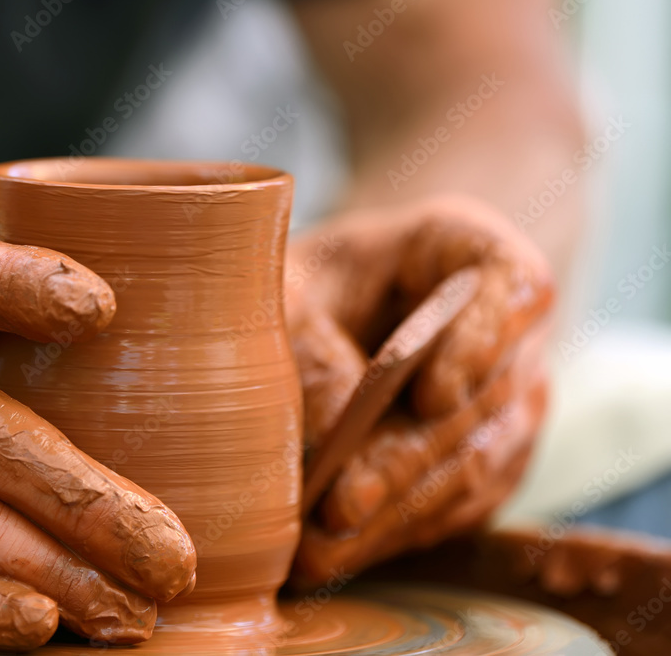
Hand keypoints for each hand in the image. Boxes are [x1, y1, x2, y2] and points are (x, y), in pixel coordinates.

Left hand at [285, 196, 553, 583]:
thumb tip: (330, 443)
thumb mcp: (292, 290)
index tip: (431, 395)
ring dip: (397, 515)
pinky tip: (342, 555)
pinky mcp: (488, 461)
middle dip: (405, 462)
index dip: (481, 343)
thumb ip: (311, 348)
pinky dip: (399, 533)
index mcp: (474, 253)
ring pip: (473, 466)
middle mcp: (510, 333)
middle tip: (340, 506)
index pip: (515, 287)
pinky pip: (458, 506)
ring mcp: (509, 402)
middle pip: (483, 400)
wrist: (335, 303)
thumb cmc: (312, 283)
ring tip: (321, 552)